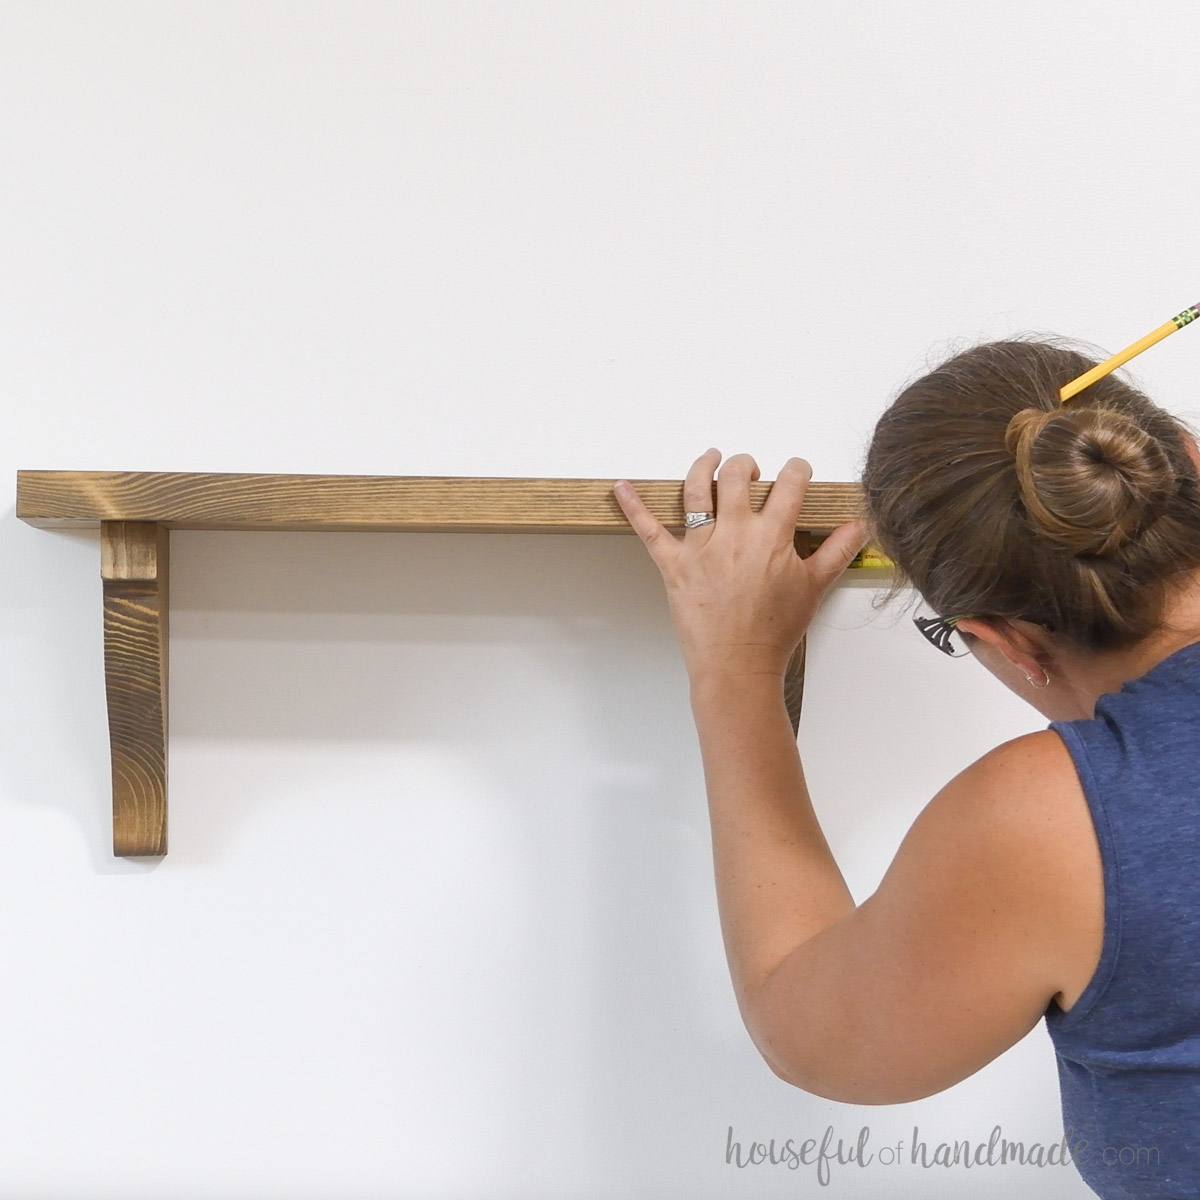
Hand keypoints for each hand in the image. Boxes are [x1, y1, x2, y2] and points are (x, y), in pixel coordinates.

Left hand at [614, 449, 868, 681]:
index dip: (796, 470)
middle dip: (746, 465)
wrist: (738, 664)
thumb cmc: (774, 631)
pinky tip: (620, 488)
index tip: (796, 472)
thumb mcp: (814, 587)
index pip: (789, 484)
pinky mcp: (674, 564)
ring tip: (710, 458)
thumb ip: (837, 550)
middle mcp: (734, 534)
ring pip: (696, 490)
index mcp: (772, 536)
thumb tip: (860, 525)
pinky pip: (649, 530)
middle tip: (750, 470)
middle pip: (737, 476)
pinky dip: (633, 506)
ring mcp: (701, 547)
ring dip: (703, 466)